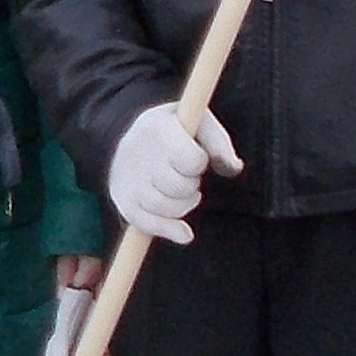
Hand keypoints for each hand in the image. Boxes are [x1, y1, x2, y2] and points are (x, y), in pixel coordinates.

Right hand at [105, 101, 238, 244]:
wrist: (127, 136)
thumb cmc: (175, 131)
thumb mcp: (197, 122)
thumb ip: (219, 143)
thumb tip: (234, 167)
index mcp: (158, 127)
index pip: (192, 160)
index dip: (200, 163)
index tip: (195, 158)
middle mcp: (137, 152)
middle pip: (180, 187)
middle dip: (191, 185)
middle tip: (187, 176)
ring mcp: (126, 178)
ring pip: (164, 207)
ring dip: (183, 205)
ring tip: (182, 192)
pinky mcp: (121, 199)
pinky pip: (146, 224)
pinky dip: (168, 230)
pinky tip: (185, 233)